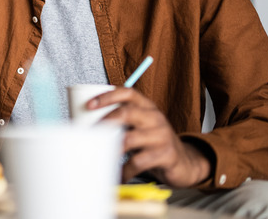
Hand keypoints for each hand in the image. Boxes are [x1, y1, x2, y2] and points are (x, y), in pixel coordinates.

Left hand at [91, 87, 211, 186]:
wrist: (184, 162)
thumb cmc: (152, 142)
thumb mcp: (140, 125)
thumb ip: (120, 121)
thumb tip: (83, 122)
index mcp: (146, 106)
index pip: (127, 92)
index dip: (107, 96)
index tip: (89, 105)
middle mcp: (155, 117)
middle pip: (127, 112)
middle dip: (105, 121)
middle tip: (90, 132)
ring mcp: (161, 136)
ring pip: (131, 139)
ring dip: (111, 149)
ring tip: (98, 156)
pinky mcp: (165, 155)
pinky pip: (138, 162)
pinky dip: (124, 170)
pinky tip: (118, 175)